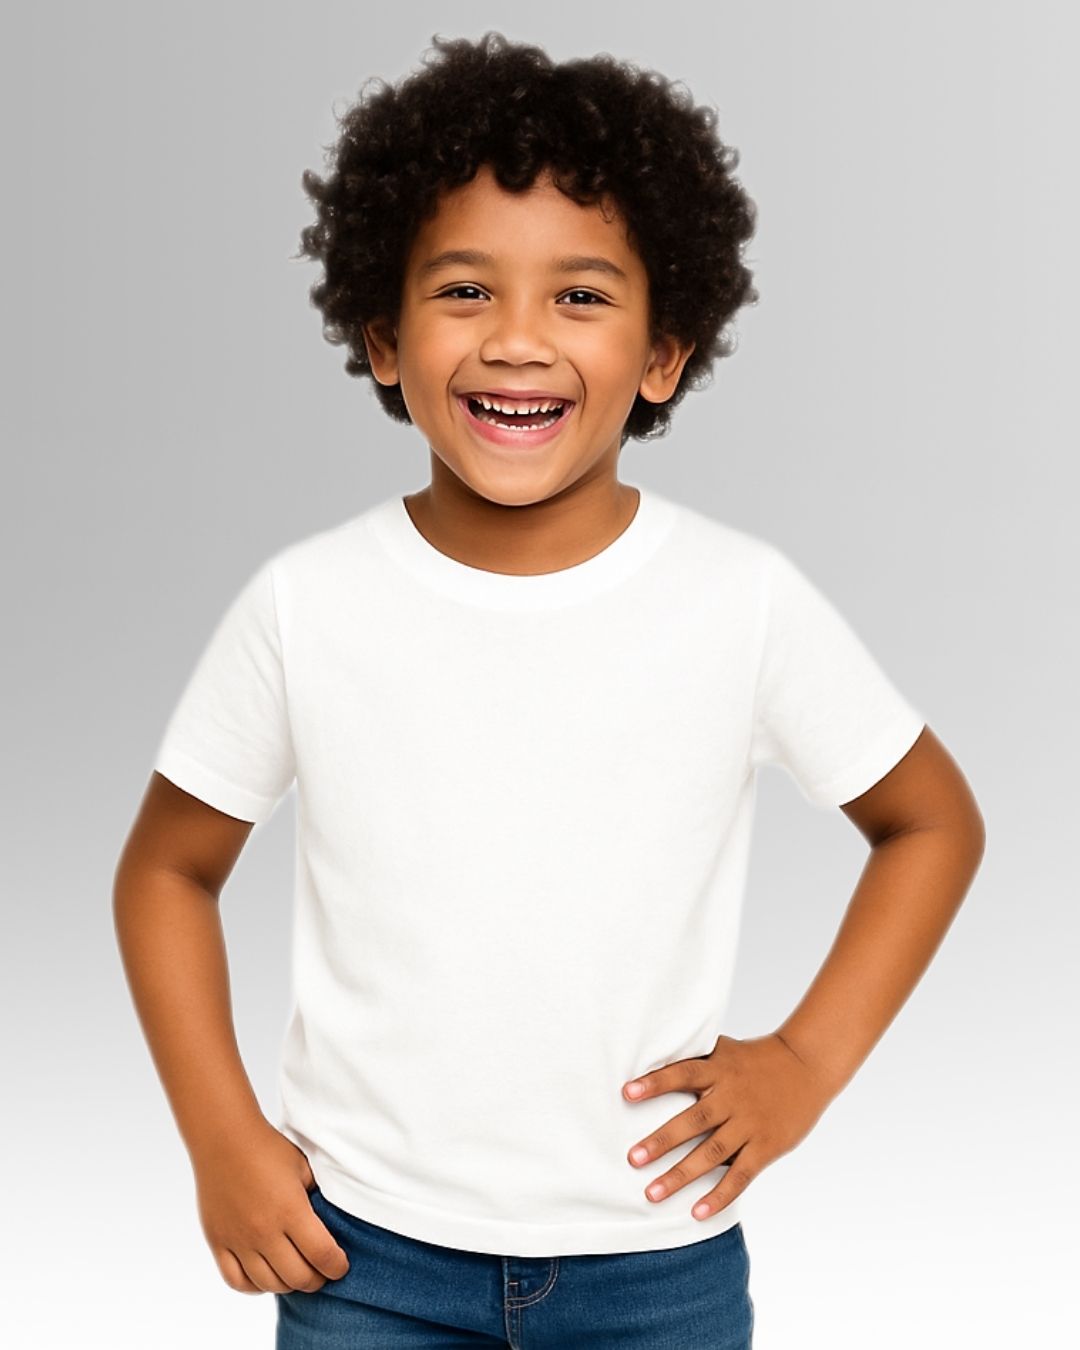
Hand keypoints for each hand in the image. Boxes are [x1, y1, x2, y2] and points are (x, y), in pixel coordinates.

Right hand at [191, 1119, 349, 1293]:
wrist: (225, 1139)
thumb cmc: (268, 1149)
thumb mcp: (304, 1168)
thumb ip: (319, 1196)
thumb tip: (334, 1221)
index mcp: (290, 1210)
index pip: (322, 1255)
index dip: (337, 1267)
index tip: (341, 1266)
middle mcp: (264, 1231)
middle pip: (298, 1277)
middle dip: (317, 1279)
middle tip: (322, 1272)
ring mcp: (239, 1241)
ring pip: (269, 1284)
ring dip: (289, 1284)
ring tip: (297, 1273)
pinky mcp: (219, 1243)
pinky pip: (237, 1281)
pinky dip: (255, 1286)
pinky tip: (266, 1276)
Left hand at [622, 1032, 836, 1221]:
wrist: (807, 1066)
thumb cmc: (756, 1059)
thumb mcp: (725, 1051)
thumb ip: (696, 1059)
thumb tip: (654, 1054)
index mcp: (719, 1069)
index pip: (683, 1073)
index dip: (655, 1083)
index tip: (627, 1093)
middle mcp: (732, 1097)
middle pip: (694, 1120)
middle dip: (662, 1141)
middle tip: (633, 1159)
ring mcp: (749, 1124)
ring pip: (712, 1153)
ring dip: (681, 1175)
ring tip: (652, 1193)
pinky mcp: (766, 1146)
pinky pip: (740, 1175)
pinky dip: (719, 1195)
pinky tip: (697, 1212)